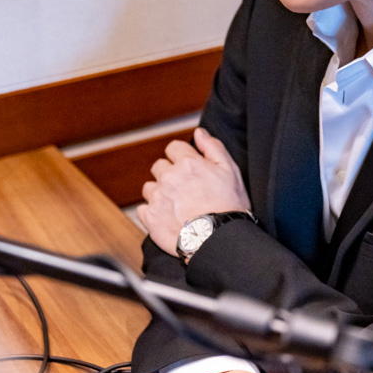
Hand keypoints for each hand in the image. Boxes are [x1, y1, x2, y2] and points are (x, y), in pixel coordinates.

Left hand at [138, 129, 250, 256]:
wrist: (218, 238)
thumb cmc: (228, 206)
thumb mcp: (230, 170)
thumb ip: (212, 147)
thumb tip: (199, 133)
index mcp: (188, 163)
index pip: (173, 148)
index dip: (181, 157)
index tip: (189, 168)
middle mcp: (169, 177)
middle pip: (159, 167)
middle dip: (169, 174)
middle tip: (184, 188)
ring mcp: (158, 198)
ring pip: (149, 187)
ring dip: (159, 192)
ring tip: (176, 204)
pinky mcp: (151, 218)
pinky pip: (143, 209)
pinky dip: (152, 212)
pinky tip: (167, 217)